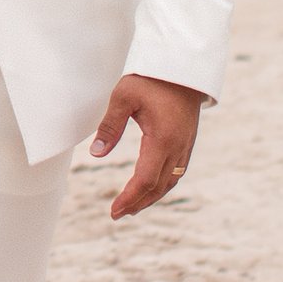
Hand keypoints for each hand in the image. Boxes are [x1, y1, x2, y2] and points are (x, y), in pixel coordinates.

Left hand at [91, 73, 203, 220]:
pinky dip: (162, 185)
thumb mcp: (123, 97)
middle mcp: (177, 148)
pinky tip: (151, 188)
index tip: (114, 211)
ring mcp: (185, 146)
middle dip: (138, 203)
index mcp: (162, 139)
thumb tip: (95, 154)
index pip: (145, 180)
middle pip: (158, 187)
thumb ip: (109, 126)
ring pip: (170, 182)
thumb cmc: (151, 79)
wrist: (182, 66)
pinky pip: (176, 172)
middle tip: (117, 214)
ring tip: (132, 207)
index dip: (129, 198)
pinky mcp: (187, 142)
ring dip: (151, 197)